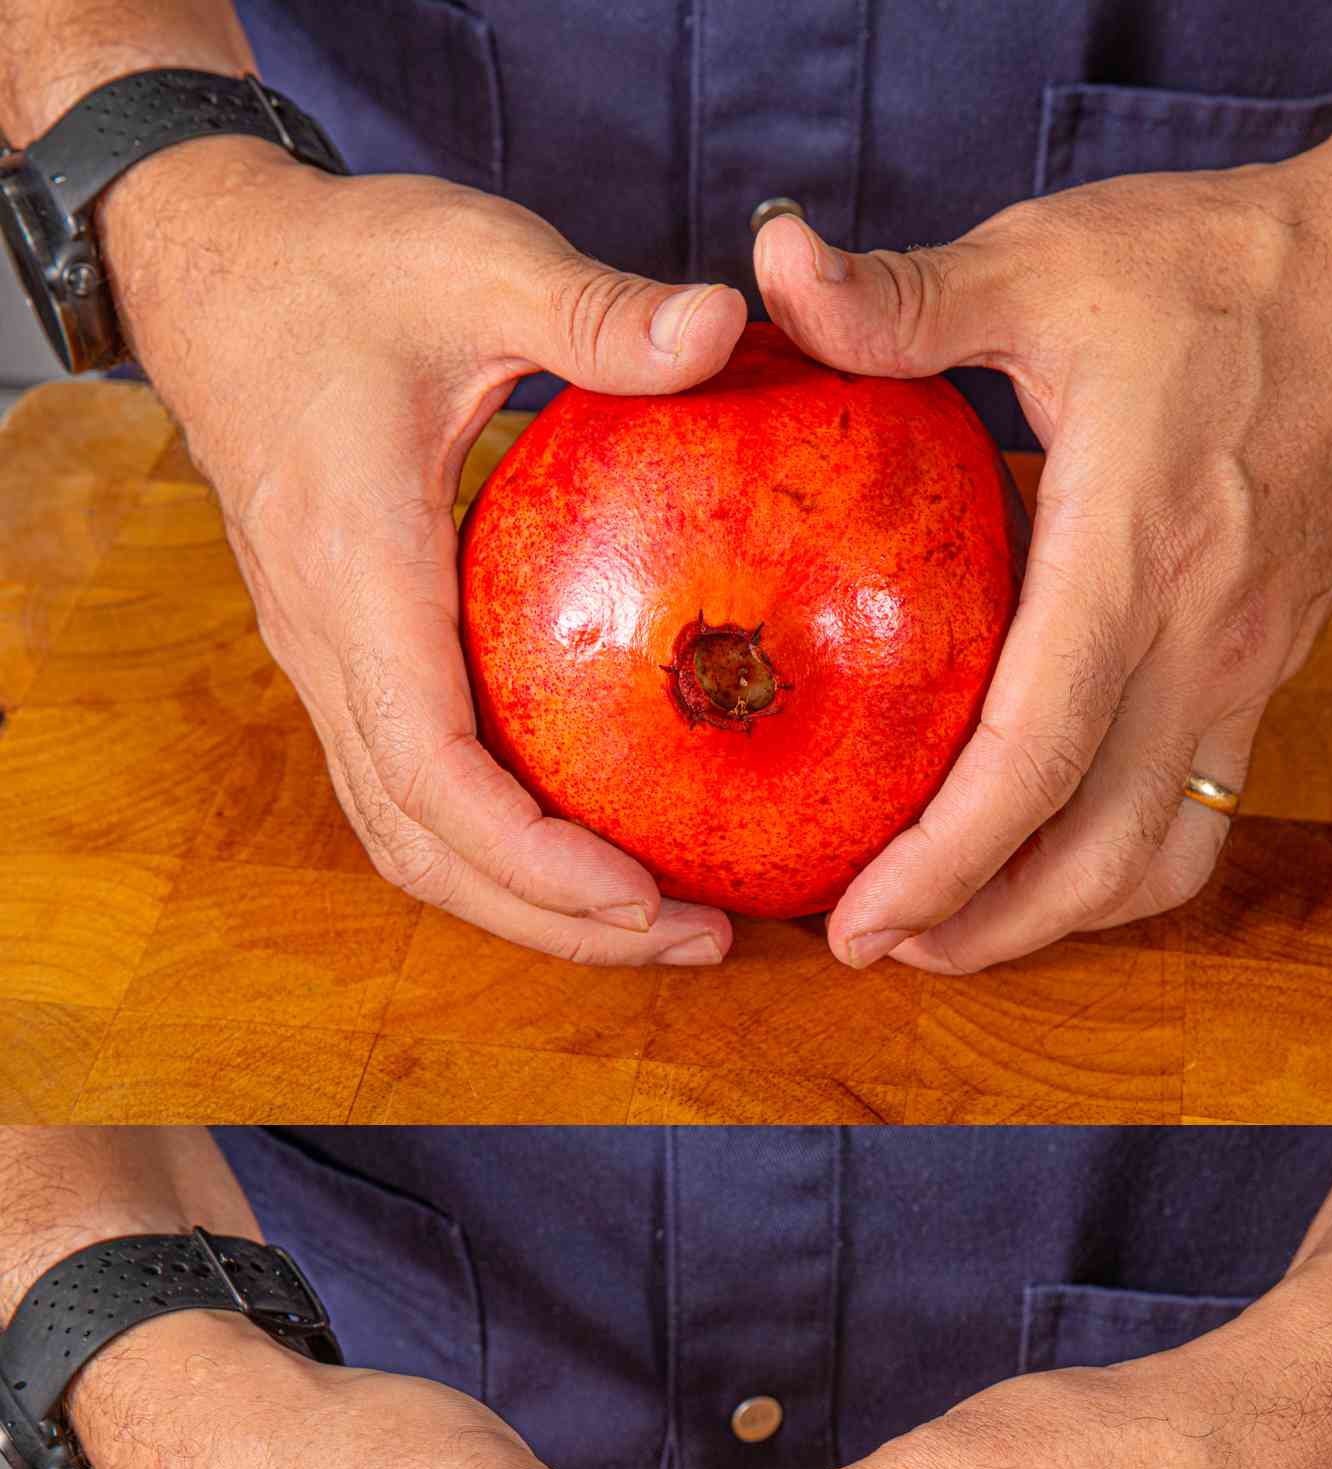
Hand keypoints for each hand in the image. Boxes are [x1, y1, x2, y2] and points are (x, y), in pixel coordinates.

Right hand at [103, 140, 745, 965]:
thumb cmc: (336, 268)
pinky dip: (495, 849)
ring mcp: (325, 664)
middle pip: (426, 847)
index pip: (431, 771)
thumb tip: (720, 324)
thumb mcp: (471, 259)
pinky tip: (592, 848)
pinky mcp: (345, 659)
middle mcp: (328, 648)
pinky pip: (410, 793)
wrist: (208, 267)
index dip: (532, 859)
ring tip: (658, 923)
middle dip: (555, 920)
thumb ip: (593, 308)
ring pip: (409, 839)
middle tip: (697, 942)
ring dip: (525, 904)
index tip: (645, 896)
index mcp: (358, 576)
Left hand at [753, 123, 1331, 970]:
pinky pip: (1198, 813)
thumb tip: (769, 267)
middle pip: (1097, 853)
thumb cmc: (1223, 268)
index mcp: (1131, 556)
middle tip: (871, 951)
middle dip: (980, 930)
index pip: (1033, 761)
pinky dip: (1118, 867)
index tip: (855, 921)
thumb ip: (903, 297)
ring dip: (1053, 919)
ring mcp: (1245, 669)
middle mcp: (1200, 640)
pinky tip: (1045, 857)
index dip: (939, 865)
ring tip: (949, 930)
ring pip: (1159, 856)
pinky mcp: (1264, 672)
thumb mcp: (1048, 261)